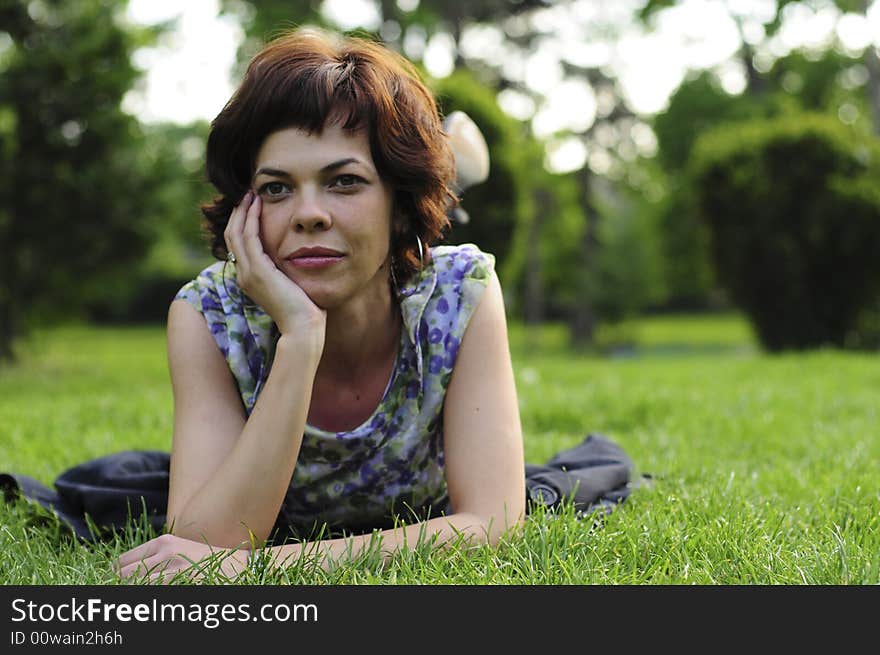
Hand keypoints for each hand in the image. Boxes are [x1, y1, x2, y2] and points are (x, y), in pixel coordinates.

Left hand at [114, 534, 249, 583]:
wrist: (238, 566)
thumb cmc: (206, 561)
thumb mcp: (179, 550)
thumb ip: (155, 557)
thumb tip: (123, 573)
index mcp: (162, 542)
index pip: (120, 562)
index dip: (114, 576)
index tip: (116, 584)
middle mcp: (164, 553)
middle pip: (121, 575)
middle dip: (119, 585)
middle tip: (124, 590)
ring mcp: (173, 569)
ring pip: (133, 586)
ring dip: (132, 590)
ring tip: (141, 593)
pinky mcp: (181, 583)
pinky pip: (151, 593)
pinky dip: (147, 597)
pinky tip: (155, 596)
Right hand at [225, 191, 326, 342]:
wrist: (302, 328)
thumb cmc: (304, 309)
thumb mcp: (291, 284)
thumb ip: (287, 270)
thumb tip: (298, 257)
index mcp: (250, 278)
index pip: (239, 244)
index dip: (242, 222)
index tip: (252, 205)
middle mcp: (244, 274)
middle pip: (232, 235)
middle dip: (239, 212)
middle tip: (248, 192)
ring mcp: (248, 273)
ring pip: (237, 233)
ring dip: (244, 210)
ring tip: (252, 193)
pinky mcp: (258, 271)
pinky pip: (249, 237)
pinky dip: (251, 218)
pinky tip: (258, 204)